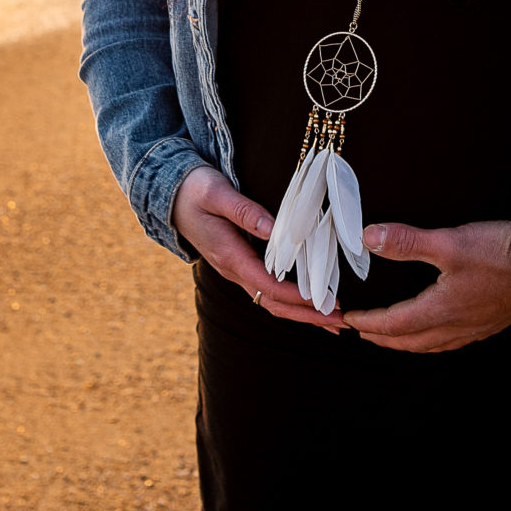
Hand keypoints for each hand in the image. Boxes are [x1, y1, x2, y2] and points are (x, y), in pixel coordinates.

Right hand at [170, 167, 344, 331]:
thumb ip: (245, 211)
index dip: (297, 296)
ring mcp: (236, 270)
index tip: (323, 300)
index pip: (268, 285)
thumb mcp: (218, 194)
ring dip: (301, 313)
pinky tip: (309, 304)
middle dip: (306, 315)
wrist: (171, 194)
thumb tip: (273, 229)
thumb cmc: (195, 190)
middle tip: (340, 320)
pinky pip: (267, 290)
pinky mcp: (240, 265)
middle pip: (273, 303)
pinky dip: (291, 301)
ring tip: (333, 320)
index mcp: (229, 256)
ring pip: (271, 301)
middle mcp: (233, 270)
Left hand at [342, 220, 510, 352]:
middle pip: (408, 341)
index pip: (393, 323)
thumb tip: (370, 238)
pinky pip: (451, 341)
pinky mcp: (489, 322)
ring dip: (406, 342)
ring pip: (430, 345)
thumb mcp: (449, 243)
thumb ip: (408, 241)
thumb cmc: (502, 255)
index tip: (349, 319)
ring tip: (394, 336)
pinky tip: (437, 331)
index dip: (368, 322)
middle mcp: (454, 326)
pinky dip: (432, 340)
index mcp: (439, 310)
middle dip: (382, 337)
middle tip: (362, 331)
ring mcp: (473, 327)